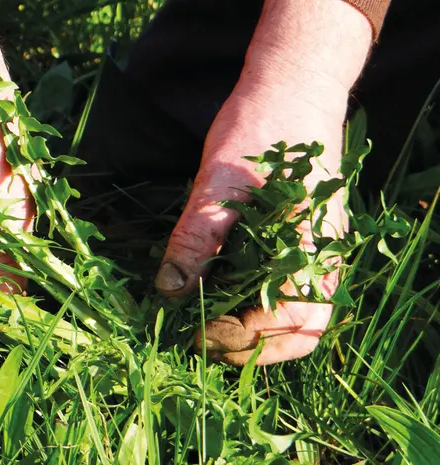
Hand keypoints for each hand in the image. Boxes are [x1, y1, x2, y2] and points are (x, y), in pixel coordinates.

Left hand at [157, 86, 346, 364]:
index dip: (237, 337)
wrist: (291, 88)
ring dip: (253, 332)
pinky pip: (288, 292)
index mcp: (312, 246)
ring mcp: (317, 252)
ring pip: (296, 318)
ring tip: (205, 324)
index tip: (193, 333)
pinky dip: (256, 307)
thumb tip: (169, 290)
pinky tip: (218, 298)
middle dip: (249, 347)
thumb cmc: (261, 128)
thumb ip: (196, 238)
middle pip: (299, 333)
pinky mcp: (303, 243)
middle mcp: (323, 257)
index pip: (285, 322)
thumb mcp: (219, 182)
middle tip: (198, 338)